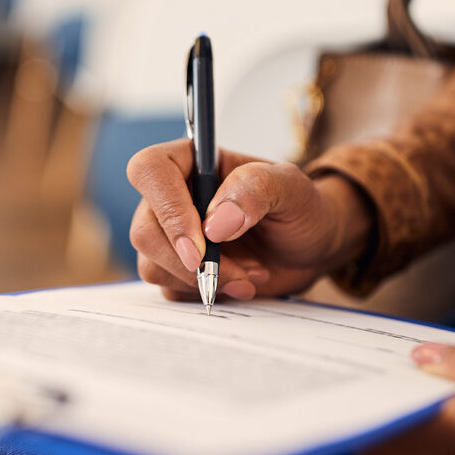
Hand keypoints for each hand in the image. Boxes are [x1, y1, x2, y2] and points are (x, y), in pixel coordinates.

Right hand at [126, 139, 371, 300]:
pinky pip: (170, 289)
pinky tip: (242, 282)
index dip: (168, 209)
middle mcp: (173, 197)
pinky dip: (209, 292)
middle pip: (144, 230)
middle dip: (188, 262)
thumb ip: (256, 189)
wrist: (310, 246)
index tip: (201, 245)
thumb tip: (214, 223)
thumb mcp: (290, 187)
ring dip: (204, 280)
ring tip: (250, 273)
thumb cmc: (299, 207)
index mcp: (191, 162)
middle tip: (236, 272)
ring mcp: (171, 236)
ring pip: (152, 265)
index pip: (150, 171)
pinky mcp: (178, 269)